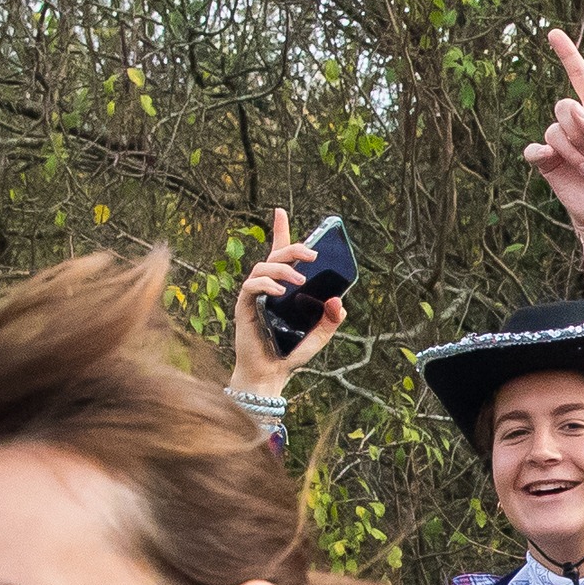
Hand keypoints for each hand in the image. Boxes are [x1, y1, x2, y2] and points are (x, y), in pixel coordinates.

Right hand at [228, 207, 346, 395]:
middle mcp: (268, 288)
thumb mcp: (320, 335)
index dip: (280, 231)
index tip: (280, 210)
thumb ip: (331, 319)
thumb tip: (338, 300)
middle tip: (312, 254)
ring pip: (263, 267)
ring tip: (300, 281)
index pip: (281, 254)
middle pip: (275, 256)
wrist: (271, 374)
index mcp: (284, 289)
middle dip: (293, 248)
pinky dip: (266, 284)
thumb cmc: (291, 352)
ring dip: (283, 269)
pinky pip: (251, 287)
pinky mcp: (245, 307)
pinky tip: (279, 291)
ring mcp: (255, 296)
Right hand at [522, 29, 583, 232]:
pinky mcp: (547, 161)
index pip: (582, 80)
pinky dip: (541, 155)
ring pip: (552, 129)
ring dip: (570, 152)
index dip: (568, 57)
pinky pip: (534, 148)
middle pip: (563, 106)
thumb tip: (574, 108)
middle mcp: (579, 125)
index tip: (553, 34)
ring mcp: (562, 142)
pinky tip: (549, 163)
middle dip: (576, 132)